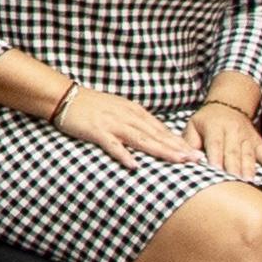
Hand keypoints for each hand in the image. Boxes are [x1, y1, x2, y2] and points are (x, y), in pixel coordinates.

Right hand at [51, 84, 193, 166]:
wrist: (65, 96)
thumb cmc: (92, 105)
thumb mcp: (119, 110)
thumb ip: (136, 122)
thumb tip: (153, 136)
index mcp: (134, 112)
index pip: (161, 130)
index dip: (179, 142)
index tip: (196, 154)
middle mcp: (128, 117)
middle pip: (157, 135)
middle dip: (178, 148)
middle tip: (197, 160)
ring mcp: (113, 124)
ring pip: (141, 139)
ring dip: (161, 150)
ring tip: (178, 161)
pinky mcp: (97, 131)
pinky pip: (112, 145)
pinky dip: (123, 154)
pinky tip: (134, 165)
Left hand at [192, 104, 261, 187]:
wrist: (228, 104)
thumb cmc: (207, 120)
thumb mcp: (193, 125)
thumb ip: (189, 141)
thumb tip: (188, 158)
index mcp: (215, 127)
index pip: (215, 144)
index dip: (216, 158)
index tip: (216, 171)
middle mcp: (233, 131)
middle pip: (233, 152)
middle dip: (233, 168)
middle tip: (233, 183)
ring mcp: (247, 136)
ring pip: (248, 154)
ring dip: (249, 169)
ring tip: (249, 182)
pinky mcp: (257, 141)